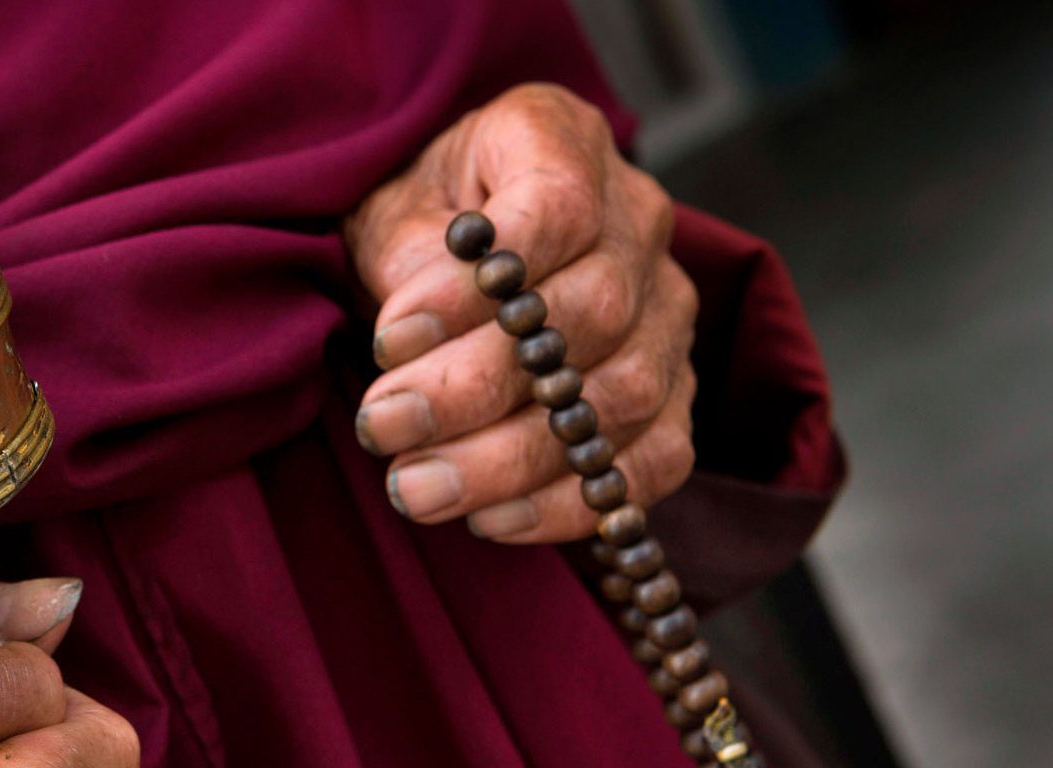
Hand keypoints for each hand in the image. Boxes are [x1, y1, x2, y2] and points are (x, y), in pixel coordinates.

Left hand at [344, 83, 697, 544]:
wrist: (459, 245)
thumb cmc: (421, 220)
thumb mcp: (391, 208)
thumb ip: (408, 259)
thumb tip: (414, 336)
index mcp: (565, 141)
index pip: (555, 209)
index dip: (474, 287)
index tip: (387, 339)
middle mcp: (640, 220)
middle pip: (592, 313)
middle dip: (474, 386)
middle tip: (384, 427)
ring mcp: (669, 309)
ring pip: (623, 397)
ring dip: (512, 458)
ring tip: (418, 486)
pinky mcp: (676, 391)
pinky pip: (654, 461)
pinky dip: (574, 502)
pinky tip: (490, 519)